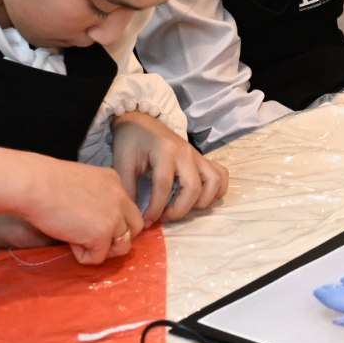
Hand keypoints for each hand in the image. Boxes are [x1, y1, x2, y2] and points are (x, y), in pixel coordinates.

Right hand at [16, 155, 144, 264]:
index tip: (91, 223)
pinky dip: (82, 255)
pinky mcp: (102, 234)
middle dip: (117, 238)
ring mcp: (114, 216)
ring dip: (102, 249)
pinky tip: (68, 240)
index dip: (111, 221)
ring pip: (122, 246)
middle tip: (91, 239)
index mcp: (114, 180)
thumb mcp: (81, 183)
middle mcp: (120, 197)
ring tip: (77, 239)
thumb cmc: (46, 182)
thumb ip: (94, 198)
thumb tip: (92, 221)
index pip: (127, 208)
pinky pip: (98, 257)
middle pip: (135, 227)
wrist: (35, 185)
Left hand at [110, 113, 228, 226]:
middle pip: (193, 188)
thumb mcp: (122, 163)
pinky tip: (199, 199)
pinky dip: (216, 190)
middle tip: (164, 218)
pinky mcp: (202, 159)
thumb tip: (135, 217)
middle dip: (180, 210)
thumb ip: (128, 190)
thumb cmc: (131, 141)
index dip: (156, 209)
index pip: (164, 186)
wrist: (141, 120)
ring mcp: (197, 155)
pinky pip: (221, 175)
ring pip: (214, 182)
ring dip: (202, 202)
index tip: (146, 222)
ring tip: (183, 208)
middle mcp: (186, 153)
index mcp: (165, 151)